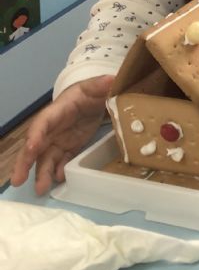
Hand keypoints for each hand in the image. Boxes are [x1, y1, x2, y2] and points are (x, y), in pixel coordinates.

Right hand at [10, 74, 113, 195]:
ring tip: (40, 190)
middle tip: (17, 180)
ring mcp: (60, 139)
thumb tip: (110, 79)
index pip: (42, 123)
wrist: (97, 98)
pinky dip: (59, 171)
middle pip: (35, 146)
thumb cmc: (91, 91)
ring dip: (42, 173)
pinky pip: (61, 160)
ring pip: (46, 158)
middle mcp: (53, 128)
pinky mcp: (70, 147)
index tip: (31, 148)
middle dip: (25, 162)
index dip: (35, 135)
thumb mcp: (96, 86)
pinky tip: (58, 181)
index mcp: (57, 111)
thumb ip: (101, 84)